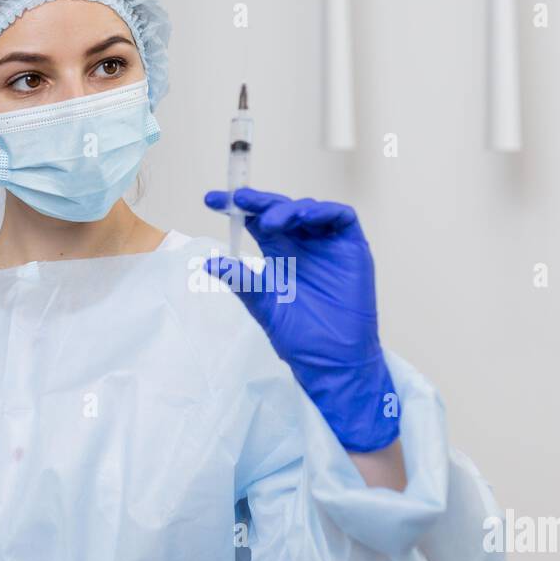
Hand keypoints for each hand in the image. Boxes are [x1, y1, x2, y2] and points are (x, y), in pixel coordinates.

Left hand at [204, 187, 398, 451]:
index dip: (236, 208)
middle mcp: (303, 244)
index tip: (212, 201)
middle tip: (240, 200)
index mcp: (280, 254)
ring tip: (271, 221)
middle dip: (259, 202)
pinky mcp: (352, 248)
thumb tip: (207, 264)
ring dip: (288, 209)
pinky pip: (342, 218)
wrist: (333, 360)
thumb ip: (242, 282)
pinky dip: (324, 211)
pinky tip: (305, 216)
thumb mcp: (264, 306)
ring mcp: (328, 244)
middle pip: (280, 211)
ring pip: (308, 210)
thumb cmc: (301, 337)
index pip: (255, 222)